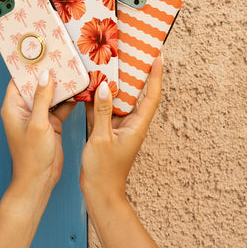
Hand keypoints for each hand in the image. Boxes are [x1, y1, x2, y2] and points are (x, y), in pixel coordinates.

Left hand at [1, 70, 75, 191]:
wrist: (40, 181)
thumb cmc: (32, 156)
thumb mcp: (38, 124)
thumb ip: (42, 98)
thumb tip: (45, 75)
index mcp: (14, 107)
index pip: (19, 80)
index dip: (29, 67)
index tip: (42, 52)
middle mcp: (25, 109)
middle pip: (37, 85)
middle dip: (50, 73)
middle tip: (63, 58)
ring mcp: (39, 116)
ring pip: (51, 95)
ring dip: (62, 86)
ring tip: (75, 70)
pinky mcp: (51, 124)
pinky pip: (61, 106)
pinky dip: (70, 100)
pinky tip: (81, 91)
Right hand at [80, 57, 162, 201]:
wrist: (99, 193)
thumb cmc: (104, 170)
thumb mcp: (102, 138)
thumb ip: (102, 111)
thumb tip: (105, 86)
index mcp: (137, 126)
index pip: (152, 96)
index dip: (156, 76)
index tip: (158, 57)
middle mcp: (131, 123)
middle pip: (135, 94)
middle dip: (133, 75)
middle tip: (128, 54)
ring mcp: (118, 127)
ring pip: (118, 100)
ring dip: (113, 85)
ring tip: (106, 65)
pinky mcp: (106, 131)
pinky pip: (103, 110)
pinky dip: (97, 99)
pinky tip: (88, 87)